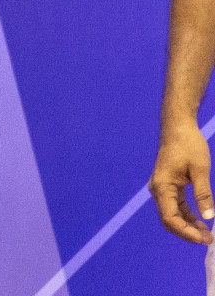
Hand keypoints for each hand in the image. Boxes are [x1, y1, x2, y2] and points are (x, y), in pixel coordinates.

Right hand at [150, 117, 214, 243]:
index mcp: (162, 186)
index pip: (170, 218)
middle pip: (169, 220)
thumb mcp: (200, 170)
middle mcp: (158, 190)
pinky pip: (175, 206)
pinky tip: (200, 220)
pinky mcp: (168, 185)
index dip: (186, 232)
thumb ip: (203, 194)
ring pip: (172, 215)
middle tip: (208, 239)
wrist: (178, 127)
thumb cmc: (188, 145)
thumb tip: (209, 217)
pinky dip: (187, 216)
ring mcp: (162, 188)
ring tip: (207, 232)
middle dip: (187, 232)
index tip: (205, 239)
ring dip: (188, 226)